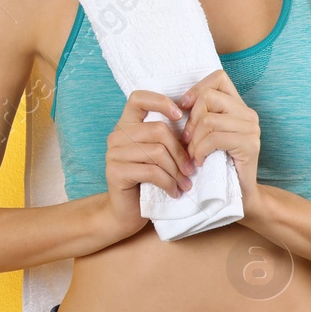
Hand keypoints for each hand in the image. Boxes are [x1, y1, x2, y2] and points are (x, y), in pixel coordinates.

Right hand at [99, 89, 196, 242]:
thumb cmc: (147, 182)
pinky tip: (174, 192)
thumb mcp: (157, 154)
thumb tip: (196, 124)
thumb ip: (165, 137)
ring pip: (157, 152)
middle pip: (158, 130)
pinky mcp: (116, 172)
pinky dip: (168, 183)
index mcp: (126, 125)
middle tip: (191, 169)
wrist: (125, 213)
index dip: (161, 102)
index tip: (181, 115)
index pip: (138, 98)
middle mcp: (117, 136)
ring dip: (177, 171)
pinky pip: (152, 171)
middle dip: (180, 152)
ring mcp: (114, 154)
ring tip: (185, 183)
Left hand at [177, 70, 261, 202]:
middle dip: (191, 119)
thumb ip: (200, 115)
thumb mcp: (206, 135)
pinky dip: (201, 150)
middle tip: (186, 140)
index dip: (196, 89)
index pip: (218, 78)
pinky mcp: (250, 145)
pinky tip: (199, 161)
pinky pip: (215, 138)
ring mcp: (252, 129)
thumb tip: (175, 102)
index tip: (182, 109)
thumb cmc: (217, 165)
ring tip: (192, 154)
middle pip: (209, 97)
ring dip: (194, 140)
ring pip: (209, 119)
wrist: (237, 196)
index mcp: (238, 106)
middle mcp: (248, 113)